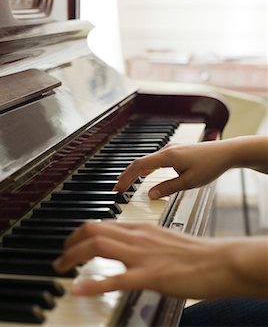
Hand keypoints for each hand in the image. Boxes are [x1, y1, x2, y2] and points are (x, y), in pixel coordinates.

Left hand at [53, 221, 266, 298]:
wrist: (217, 261)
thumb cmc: (193, 253)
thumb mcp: (161, 239)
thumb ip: (141, 240)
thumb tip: (124, 245)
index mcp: (140, 229)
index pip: (101, 224)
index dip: (80, 233)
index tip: (71, 244)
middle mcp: (136, 237)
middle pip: (93, 230)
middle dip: (70, 242)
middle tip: (61, 256)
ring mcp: (141, 256)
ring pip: (98, 246)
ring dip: (73, 256)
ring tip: (60, 266)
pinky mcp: (149, 276)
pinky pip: (115, 278)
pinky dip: (93, 283)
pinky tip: (78, 288)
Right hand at [114, 141, 231, 198]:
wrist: (227, 152)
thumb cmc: (211, 165)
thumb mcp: (189, 182)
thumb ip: (167, 188)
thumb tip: (150, 195)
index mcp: (167, 156)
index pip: (139, 166)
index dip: (126, 177)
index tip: (118, 189)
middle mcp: (167, 150)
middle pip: (140, 162)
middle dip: (127, 175)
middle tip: (118, 189)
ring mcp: (171, 149)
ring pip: (147, 160)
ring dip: (136, 172)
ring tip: (128, 184)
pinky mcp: (176, 152)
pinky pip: (156, 160)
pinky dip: (147, 169)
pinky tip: (146, 175)